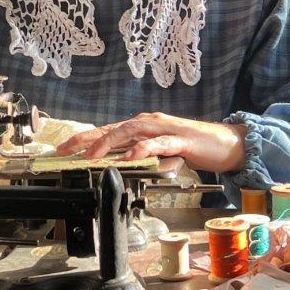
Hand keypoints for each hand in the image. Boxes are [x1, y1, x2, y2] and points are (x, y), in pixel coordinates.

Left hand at [55, 112, 247, 172]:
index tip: (63, 149)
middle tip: (66, 151)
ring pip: (131, 131)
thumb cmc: (193, 147)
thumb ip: (142, 157)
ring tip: (92, 156)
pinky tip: (131, 156)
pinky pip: (158, 143)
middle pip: (114, 127)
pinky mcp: (182, 139)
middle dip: (88, 139)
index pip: (109, 130)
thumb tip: (121, 166)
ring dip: (109, 142)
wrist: (226, 144)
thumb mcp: (161, 153)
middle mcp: (151, 123)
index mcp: (144, 127)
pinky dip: (142, 149)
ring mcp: (166, 129)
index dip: (85, 138)